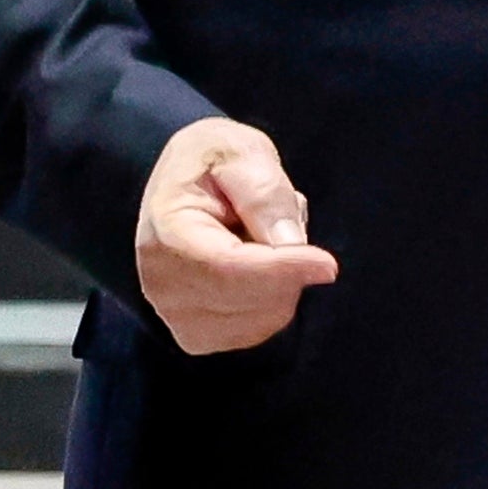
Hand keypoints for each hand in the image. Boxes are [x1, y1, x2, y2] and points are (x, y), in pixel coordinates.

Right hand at [137, 116, 336, 352]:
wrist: (184, 186)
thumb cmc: (213, 162)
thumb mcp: (241, 153)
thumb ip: (264, 193)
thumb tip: (290, 244)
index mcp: (165, 232)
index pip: (228, 266)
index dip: (282, 269)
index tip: (327, 264)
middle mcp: (160, 284)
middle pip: (250, 298)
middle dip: (287, 265)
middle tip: (276, 221)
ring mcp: (175, 316)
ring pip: (263, 317)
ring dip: (281, 281)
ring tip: (258, 240)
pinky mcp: (197, 335)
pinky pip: (259, 329)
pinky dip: (272, 300)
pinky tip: (254, 268)